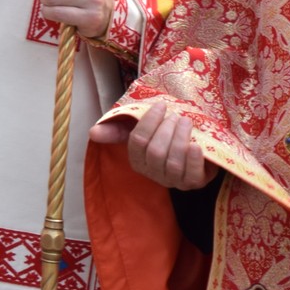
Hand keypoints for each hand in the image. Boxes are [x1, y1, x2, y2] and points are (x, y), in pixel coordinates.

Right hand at [90, 99, 213, 188]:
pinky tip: (196, 145)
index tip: (161, 106)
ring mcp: (174, 181)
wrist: (196, 146)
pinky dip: (194, 159)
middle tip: (176, 115)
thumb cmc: (165, 135)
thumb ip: (117, 129)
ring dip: (180, 139)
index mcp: (138, 160)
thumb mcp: (141, 129)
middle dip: (166, 130)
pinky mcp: (194, 183)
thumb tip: (92, 132)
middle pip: (156, 152)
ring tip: (186, 122)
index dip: (149, 122)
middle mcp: (154, 174)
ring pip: (173, 162)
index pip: (138, 142)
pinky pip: (192, 175)